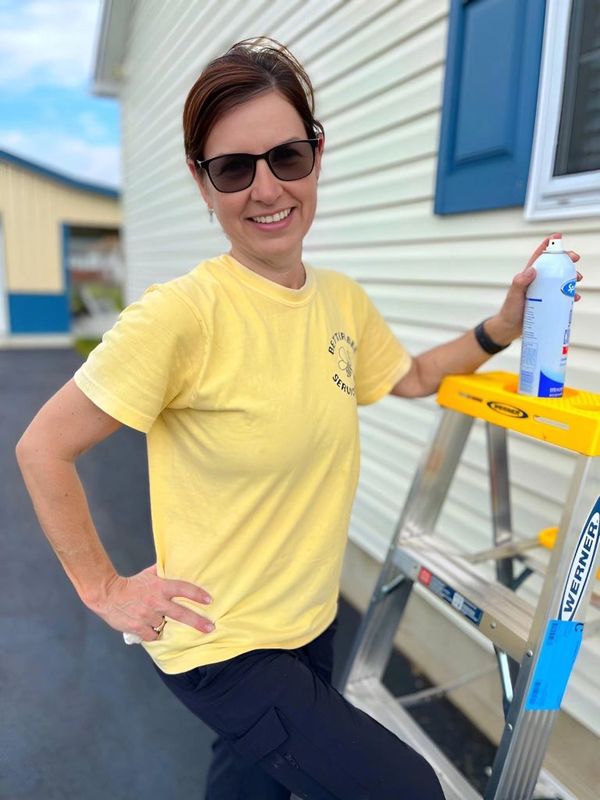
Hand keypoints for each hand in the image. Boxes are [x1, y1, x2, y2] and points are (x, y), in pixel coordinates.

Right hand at [90, 563, 213, 641]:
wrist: (107, 594)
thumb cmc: (131, 584)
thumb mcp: (149, 574)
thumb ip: (163, 572)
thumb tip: (177, 562)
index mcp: (160, 587)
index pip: (183, 589)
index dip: (197, 594)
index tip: (209, 600)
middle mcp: (156, 602)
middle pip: (181, 614)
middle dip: (198, 621)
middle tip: (210, 628)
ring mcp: (147, 616)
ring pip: (164, 625)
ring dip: (164, 624)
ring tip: (156, 618)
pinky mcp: (138, 628)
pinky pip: (152, 635)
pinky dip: (152, 633)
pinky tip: (149, 628)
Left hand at [486, 233, 581, 345]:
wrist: (510, 328)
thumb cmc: (510, 310)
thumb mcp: (514, 294)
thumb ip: (520, 282)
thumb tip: (532, 270)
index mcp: (528, 275)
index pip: (539, 256)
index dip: (548, 245)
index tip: (557, 237)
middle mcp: (537, 282)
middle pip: (554, 266)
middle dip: (566, 259)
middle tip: (575, 258)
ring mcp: (544, 292)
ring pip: (561, 280)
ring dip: (571, 277)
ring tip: (578, 279)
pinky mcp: (548, 303)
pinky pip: (562, 296)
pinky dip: (570, 295)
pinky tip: (575, 298)